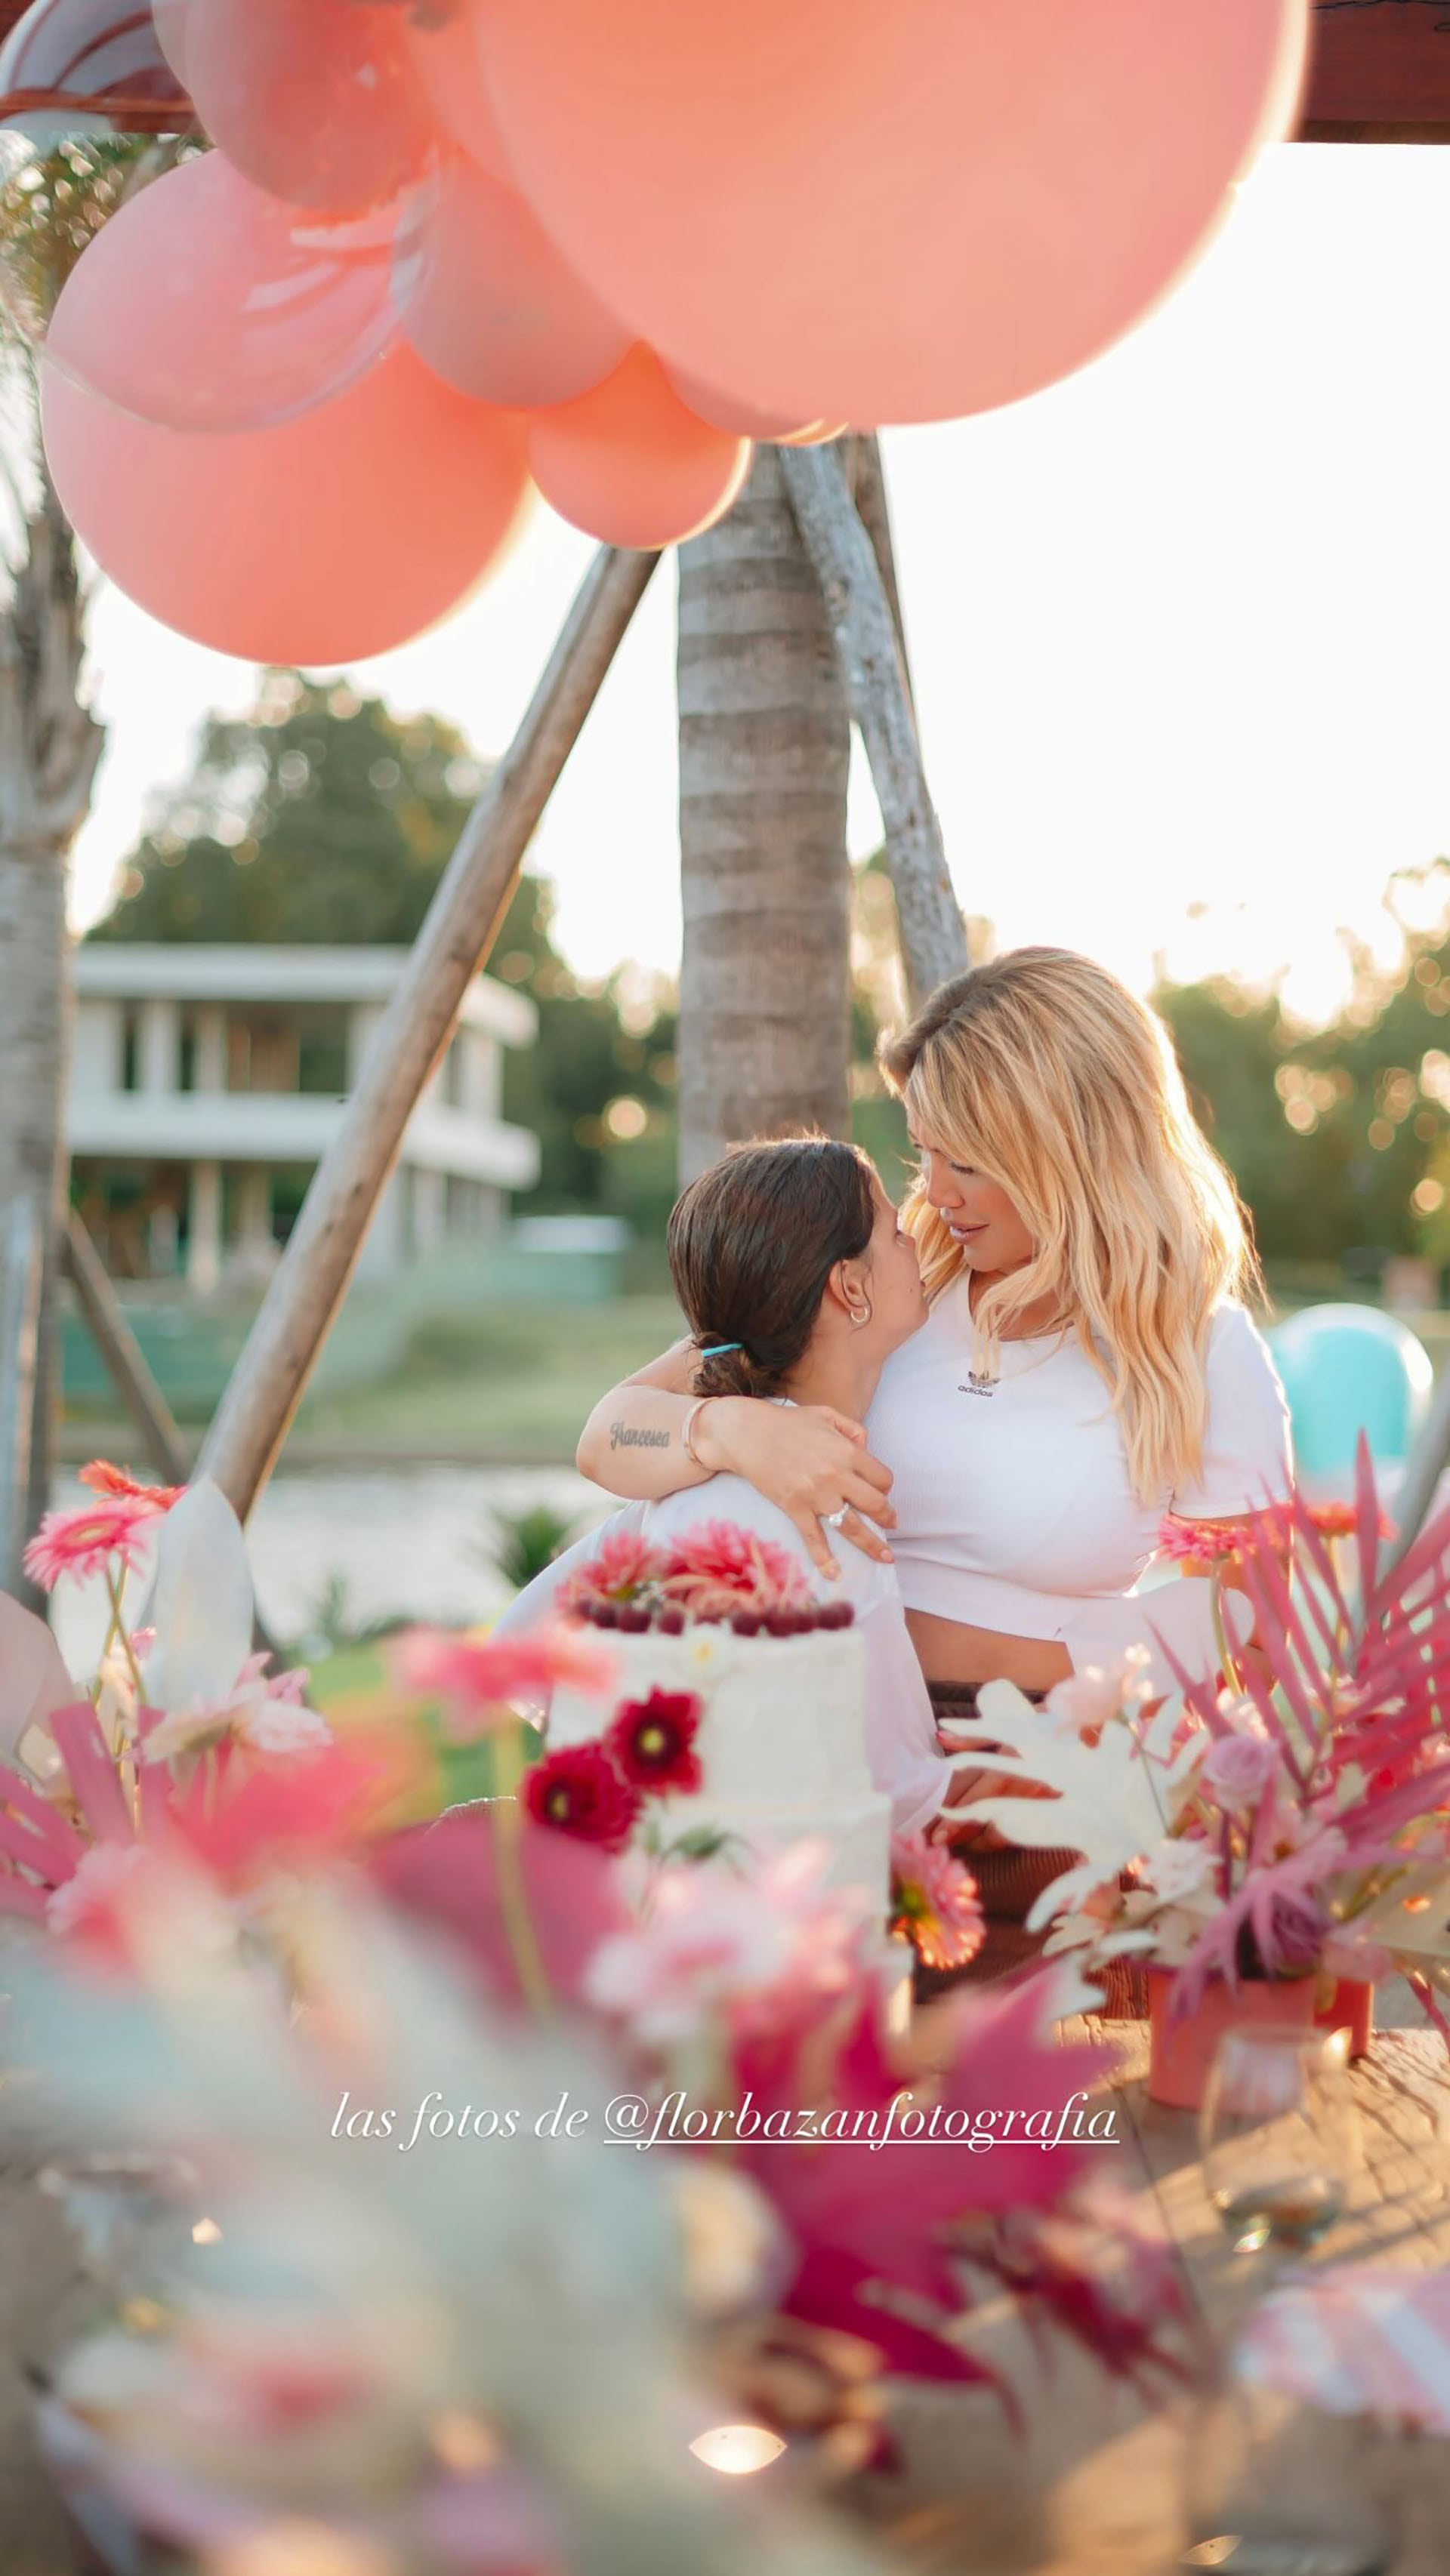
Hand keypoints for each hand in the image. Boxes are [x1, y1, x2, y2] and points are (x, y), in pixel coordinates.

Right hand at [694, 1398, 894, 1579]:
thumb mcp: (826, 1414)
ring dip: (872, 1544)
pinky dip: (824, 1559)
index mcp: (847, 1451)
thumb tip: (867, 1449)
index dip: (885, 1486)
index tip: (881, 1491)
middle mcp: (836, 1475)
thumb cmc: (786, 1422)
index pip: (882, 1477)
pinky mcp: (795, 1508)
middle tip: (891, 1523)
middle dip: (887, 1516)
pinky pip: (813, 1538)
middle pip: (875, 1504)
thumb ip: (852, 1429)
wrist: (747, 1434)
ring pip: (851, 1526)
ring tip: (886, 1556)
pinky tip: (834, 1574)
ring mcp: (816, 1495)